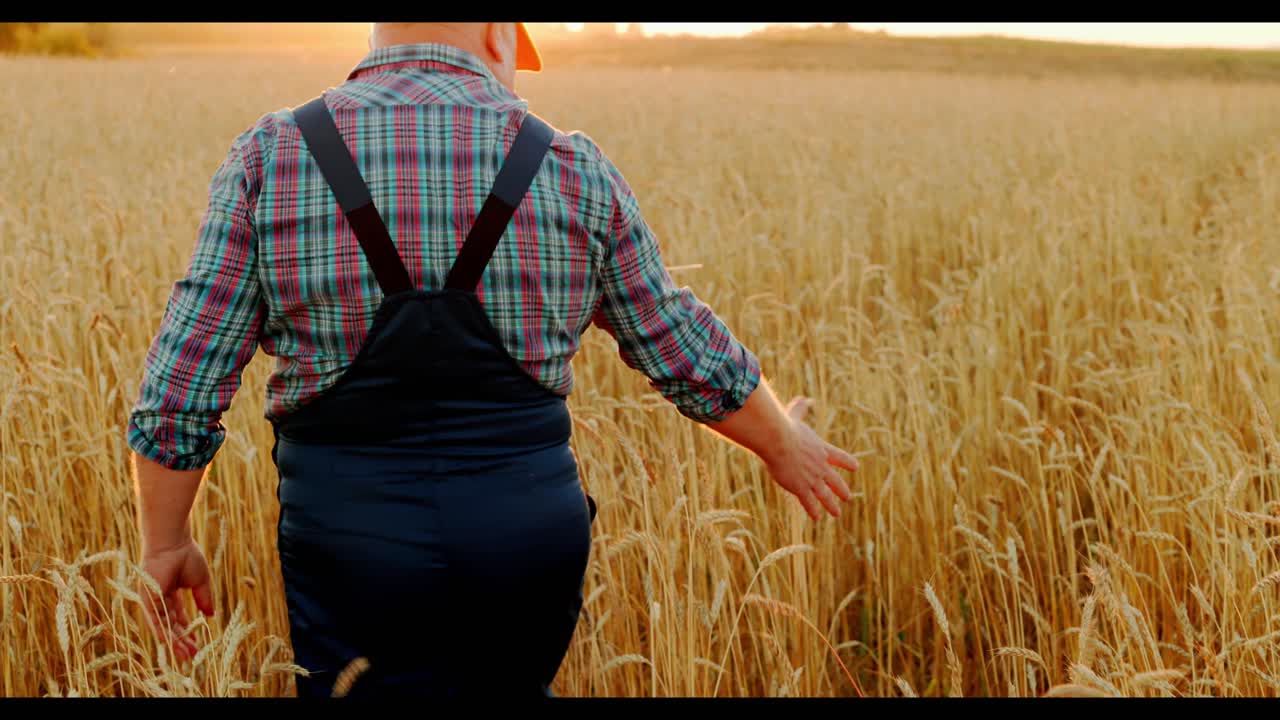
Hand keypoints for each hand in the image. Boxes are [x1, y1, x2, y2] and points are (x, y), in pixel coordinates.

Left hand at [139, 538, 214, 661]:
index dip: (188, 630)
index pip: (179, 617)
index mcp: (171, 592)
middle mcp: (159, 599)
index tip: (198, 643)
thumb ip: (204, 599)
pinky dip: (164, 633)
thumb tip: (211, 617)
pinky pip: (156, 620)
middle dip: (182, 640)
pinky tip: (174, 643)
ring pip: (163, 626)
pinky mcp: (147, 600)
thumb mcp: (201, 582)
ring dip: (174, 641)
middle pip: (171, 625)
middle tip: (193, 655)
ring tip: (186, 654)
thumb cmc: (187, 556)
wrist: (173, 543)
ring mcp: (152, 600)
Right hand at [763, 397, 859, 520]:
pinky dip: (814, 510)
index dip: (847, 462)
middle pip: (835, 480)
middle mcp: (820, 466)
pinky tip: (817, 518)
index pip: (839, 457)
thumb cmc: (784, 427)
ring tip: (837, 513)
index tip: (855, 467)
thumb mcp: (794, 416)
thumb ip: (800, 409)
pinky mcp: (801, 487)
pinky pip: (809, 502)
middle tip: (847, 497)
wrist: (777, 440)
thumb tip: (805, 398)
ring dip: (831, 505)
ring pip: (825, 495)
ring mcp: (812, 478)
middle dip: (841, 489)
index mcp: (821, 449)